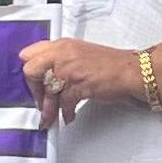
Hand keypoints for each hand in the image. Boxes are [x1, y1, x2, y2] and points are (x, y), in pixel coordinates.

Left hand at [19, 37, 140, 124]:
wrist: (132, 71)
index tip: (34, 81)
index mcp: (62, 45)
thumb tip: (46, 75)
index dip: (30, 70)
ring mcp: (69, 70)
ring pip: (47, 92)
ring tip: (50, 117)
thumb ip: (60, 61)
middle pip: (30, 71)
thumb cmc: (110, 65)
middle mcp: (62, 55)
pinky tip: (69, 115)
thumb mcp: (79, 54)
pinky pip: (63, 103)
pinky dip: (66, 113)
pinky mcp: (77, 86)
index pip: (29, 54)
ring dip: (49, 109)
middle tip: (40, 100)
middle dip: (34, 90)